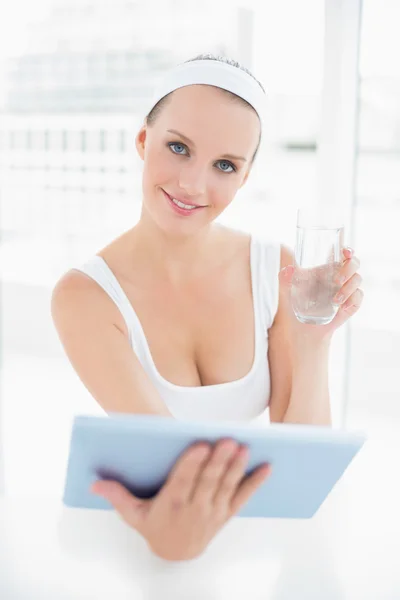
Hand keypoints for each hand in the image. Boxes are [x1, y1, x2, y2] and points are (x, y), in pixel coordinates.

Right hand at [90, 439, 270, 561]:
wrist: (176, 556)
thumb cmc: (154, 529)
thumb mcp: (133, 515)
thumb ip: (116, 496)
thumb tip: (95, 482)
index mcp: (171, 504)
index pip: (182, 481)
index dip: (192, 463)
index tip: (199, 444)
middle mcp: (194, 509)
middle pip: (208, 482)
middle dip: (218, 461)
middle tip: (227, 440)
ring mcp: (213, 512)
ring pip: (226, 487)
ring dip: (236, 467)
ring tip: (244, 448)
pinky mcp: (226, 514)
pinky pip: (243, 497)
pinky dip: (255, 483)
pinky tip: (266, 468)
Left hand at [279, 247, 363, 341]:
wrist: (302, 328)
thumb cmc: (295, 304)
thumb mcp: (287, 290)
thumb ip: (285, 279)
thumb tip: (288, 269)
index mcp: (327, 268)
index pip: (343, 254)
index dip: (348, 250)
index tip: (345, 252)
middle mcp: (340, 276)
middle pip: (354, 263)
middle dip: (349, 268)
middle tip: (337, 280)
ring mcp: (347, 290)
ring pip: (357, 280)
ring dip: (348, 288)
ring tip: (335, 301)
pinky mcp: (351, 304)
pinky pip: (358, 297)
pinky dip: (353, 300)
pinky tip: (342, 307)